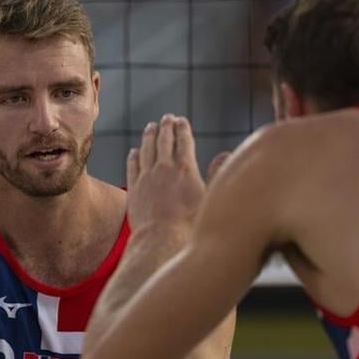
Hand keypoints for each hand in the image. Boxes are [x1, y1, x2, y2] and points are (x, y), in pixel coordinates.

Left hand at [126, 114, 205, 234]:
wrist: (162, 240)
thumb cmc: (191, 225)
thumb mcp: (211, 198)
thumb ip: (216, 173)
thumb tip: (225, 154)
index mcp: (186, 169)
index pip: (184, 141)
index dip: (182, 128)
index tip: (181, 120)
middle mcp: (164, 168)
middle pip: (163, 141)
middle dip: (165, 127)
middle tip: (166, 118)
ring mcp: (147, 177)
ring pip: (146, 149)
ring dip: (149, 136)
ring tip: (150, 127)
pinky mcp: (134, 189)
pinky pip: (132, 166)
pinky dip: (134, 155)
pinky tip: (135, 151)